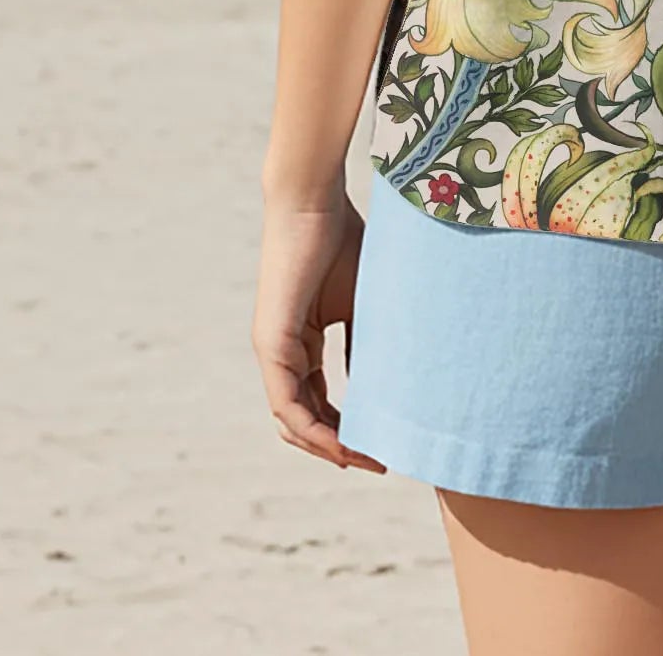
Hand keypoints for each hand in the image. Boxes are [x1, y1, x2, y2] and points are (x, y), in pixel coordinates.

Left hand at [253, 185, 384, 470]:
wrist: (314, 202)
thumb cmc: (343, 239)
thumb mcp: (365, 301)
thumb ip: (369, 342)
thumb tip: (391, 384)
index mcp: (302, 342)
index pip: (320, 400)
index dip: (349, 427)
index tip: (383, 443)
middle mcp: (282, 353)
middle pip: (305, 419)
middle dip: (339, 446)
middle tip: (377, 461)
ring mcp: (273, 351)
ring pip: (293, 420)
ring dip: (327, 446)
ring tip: (364, 459)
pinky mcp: (271, 344)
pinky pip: (288, 404)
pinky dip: (314, 429)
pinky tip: (342, 442)